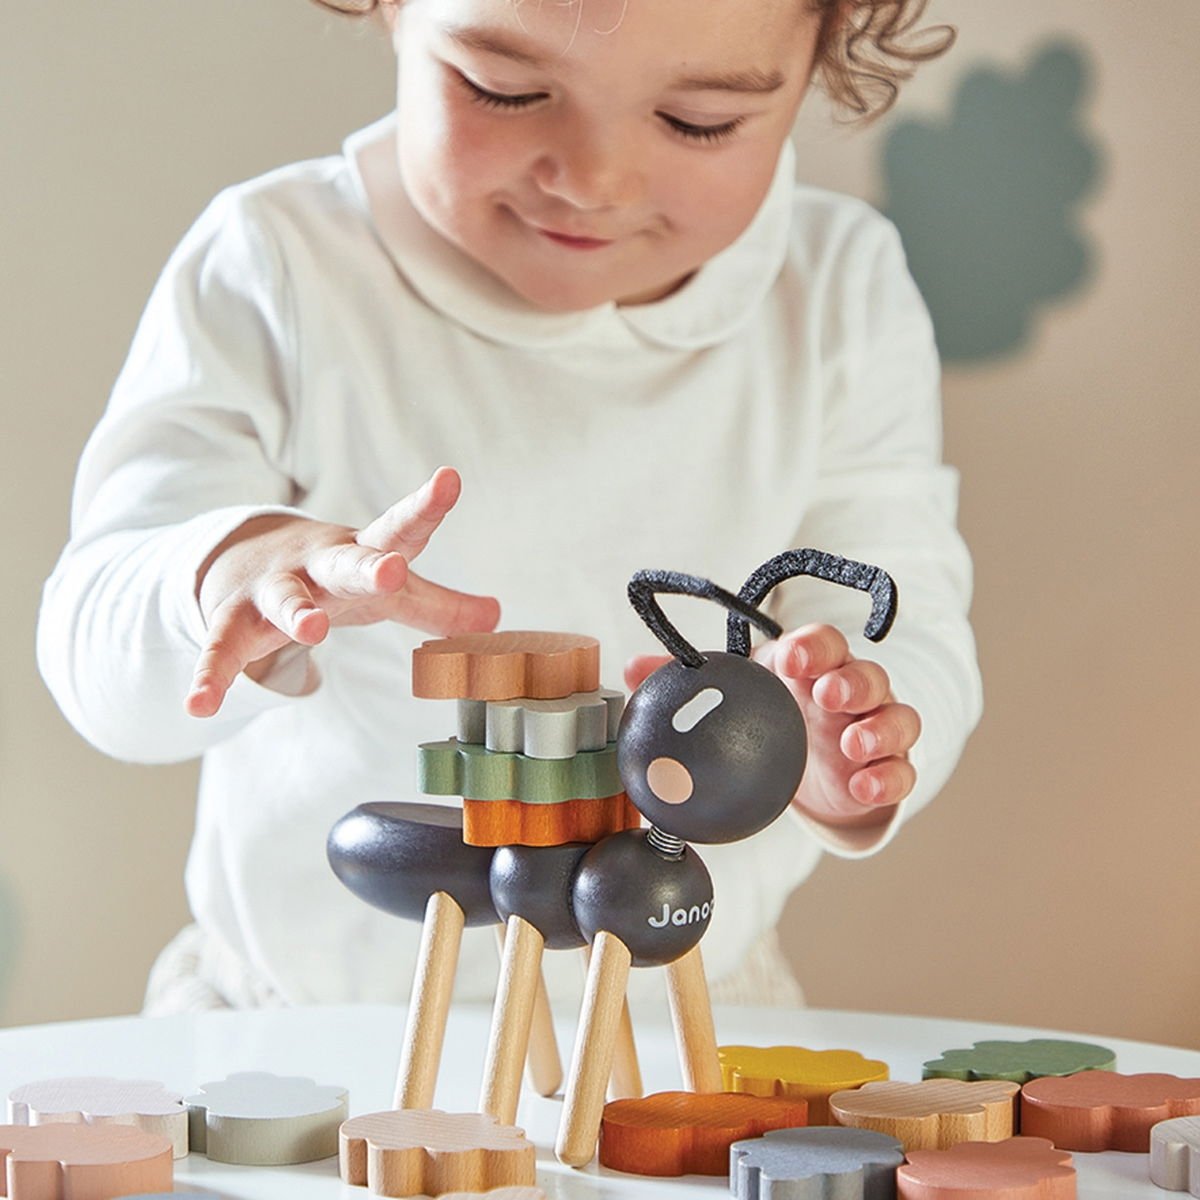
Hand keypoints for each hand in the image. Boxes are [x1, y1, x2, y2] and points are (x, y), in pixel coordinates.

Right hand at [186, 466, 499, 716]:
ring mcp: (273, 589)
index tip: (449, 479)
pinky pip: (223, 648)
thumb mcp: (391, 592)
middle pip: (345, 562)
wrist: (250, 561)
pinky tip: (199, 703)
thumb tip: (499, 617)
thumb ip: (439, 606)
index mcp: (363, 552)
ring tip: (310, 632)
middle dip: (368, 566)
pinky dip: (212, 675)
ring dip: (297, 613)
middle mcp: (318, 565)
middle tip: (392, 570)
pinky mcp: (235, 621)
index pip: (400, 529)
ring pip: (284, 600)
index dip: (426, 507)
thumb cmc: (339, 577)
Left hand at [625, 622, 919, 830]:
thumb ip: (687, 683)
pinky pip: (902, 771)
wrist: (816, 774)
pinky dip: (889, 777)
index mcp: (813, 667)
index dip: (813, 646)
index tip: (793, 659)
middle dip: (851, 680)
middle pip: (867, 674)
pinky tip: (863, 787)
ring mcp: (877, 729)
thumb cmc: (771, 718)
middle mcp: (853, 691)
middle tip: (826, 695)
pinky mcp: (891, 769)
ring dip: (878, 728)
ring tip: (851, 746)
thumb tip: (630, 670)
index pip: (823, 643)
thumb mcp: (735, 699)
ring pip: (897, 717)